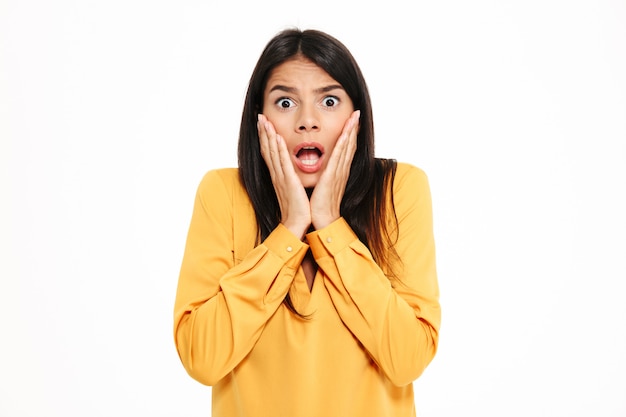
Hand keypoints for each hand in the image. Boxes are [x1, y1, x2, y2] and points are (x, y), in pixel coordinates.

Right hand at [257, 114, 310, 238]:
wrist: (296, 225)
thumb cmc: (297, 210)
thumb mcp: (293, 191)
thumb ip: (290, 180)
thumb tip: (291, 174)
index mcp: (279, 177)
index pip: (270, 154)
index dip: (266, 139)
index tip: (264, 125)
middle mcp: (277, 175)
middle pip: (267, 150)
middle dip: (263, 132)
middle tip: (260, 117)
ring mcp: (281, 178)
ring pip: (272, 152)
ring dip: (268, 135)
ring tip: (264, 121)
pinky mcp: (288, 181)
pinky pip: (282, 162)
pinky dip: (278, 148)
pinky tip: (276, 137)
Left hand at [309, 110, 359, 229]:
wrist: (324, 221)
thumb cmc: (322, 206)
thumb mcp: (324, 188)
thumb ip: (325, 177)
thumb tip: (324, 171)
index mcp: (338, 173)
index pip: (346, 150)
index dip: (350, 135)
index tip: (352, 122)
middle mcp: (341, 171)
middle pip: (350, 145)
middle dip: (353, 128)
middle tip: (357, 113)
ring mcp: (339, 173)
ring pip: (347, 147)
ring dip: (351, 131)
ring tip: (354, 117)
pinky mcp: (333, 176)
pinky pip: (339, 156)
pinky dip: (344, 143)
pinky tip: (346, 133)